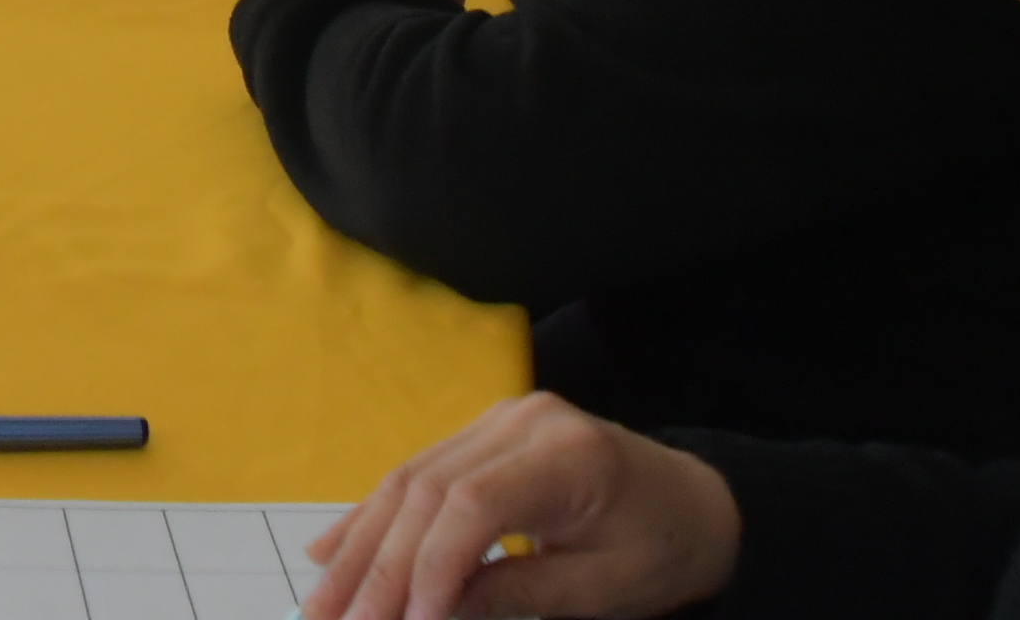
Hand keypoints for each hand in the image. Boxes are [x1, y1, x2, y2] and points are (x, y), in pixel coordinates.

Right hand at [304, 392, 741, 619]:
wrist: (699, 504)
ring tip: (320, 602)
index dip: (429, 564)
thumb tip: (430, 615)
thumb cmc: (664, 551)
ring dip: (359, 545)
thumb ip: (516, 596)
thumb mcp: (605, 591)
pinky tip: (329, 550)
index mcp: (570, 454)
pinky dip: (373, 518)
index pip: (474, 503)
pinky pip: (420, 474)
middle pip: (430, 489)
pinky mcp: (486, 433)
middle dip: (376, 564)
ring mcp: (501, 420)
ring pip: (410, 479)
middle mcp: (525, 421)